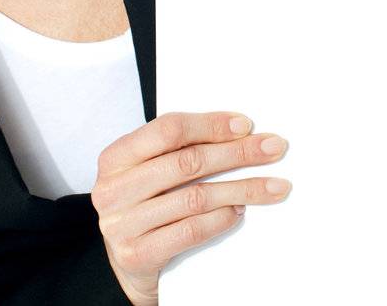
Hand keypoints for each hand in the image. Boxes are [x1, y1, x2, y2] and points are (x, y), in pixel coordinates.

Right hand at [93, 111, 291, 305]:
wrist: (126, 262)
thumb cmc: (145, 205)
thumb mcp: (150, 170)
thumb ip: (178, 151)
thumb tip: (240, 132)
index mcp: (116, 158)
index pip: (168, 130)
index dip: (210, 125)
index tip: (246, 125)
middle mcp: (113, 190)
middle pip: (187, 162)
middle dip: (238, 153)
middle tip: (273, 149)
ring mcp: (122, 225)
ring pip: (196, 197)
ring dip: (241, 189)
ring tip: (272, 186)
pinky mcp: (138, 255)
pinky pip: (190, 230)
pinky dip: (221, 219)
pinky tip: (239, 211)